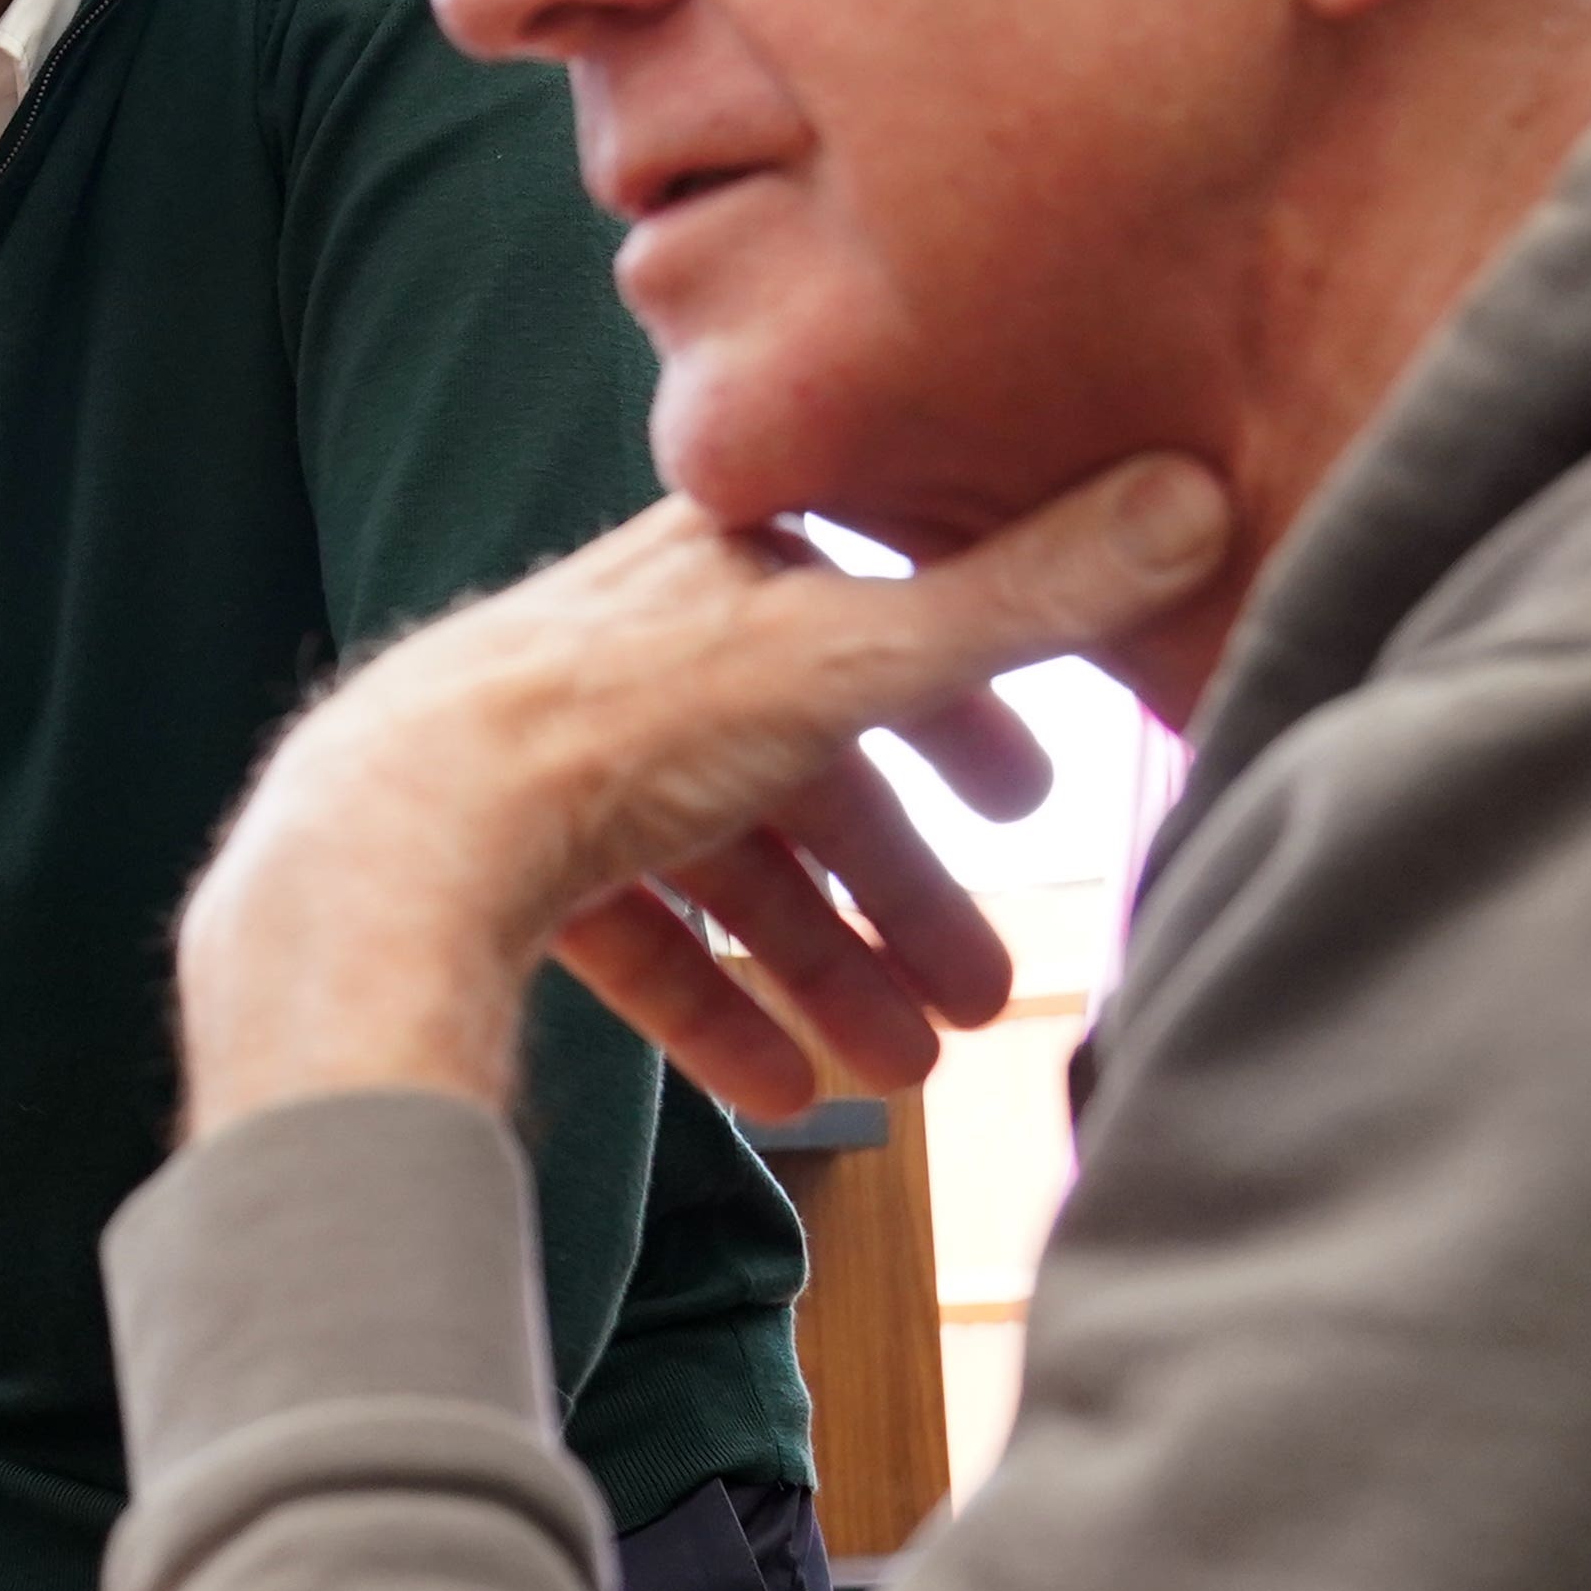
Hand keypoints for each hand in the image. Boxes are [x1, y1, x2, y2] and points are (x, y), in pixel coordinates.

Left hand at [180, 457, 1228, 1128]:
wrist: (395, 835)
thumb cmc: (622, 719)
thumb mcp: (853, 651)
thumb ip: (1024, 599)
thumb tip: (1195, 499)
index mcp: (719, 568)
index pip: (867, 614)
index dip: (959, 705)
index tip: (1027, 794)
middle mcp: (640, 651)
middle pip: (803, 775)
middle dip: (901, 889)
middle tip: (986, 990)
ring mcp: (564, 759)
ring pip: (728, 871)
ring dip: (825, 968)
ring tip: (903, 1070)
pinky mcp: (503, 860)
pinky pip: (635, 939)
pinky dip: (715, 1008)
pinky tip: (782, 1092)